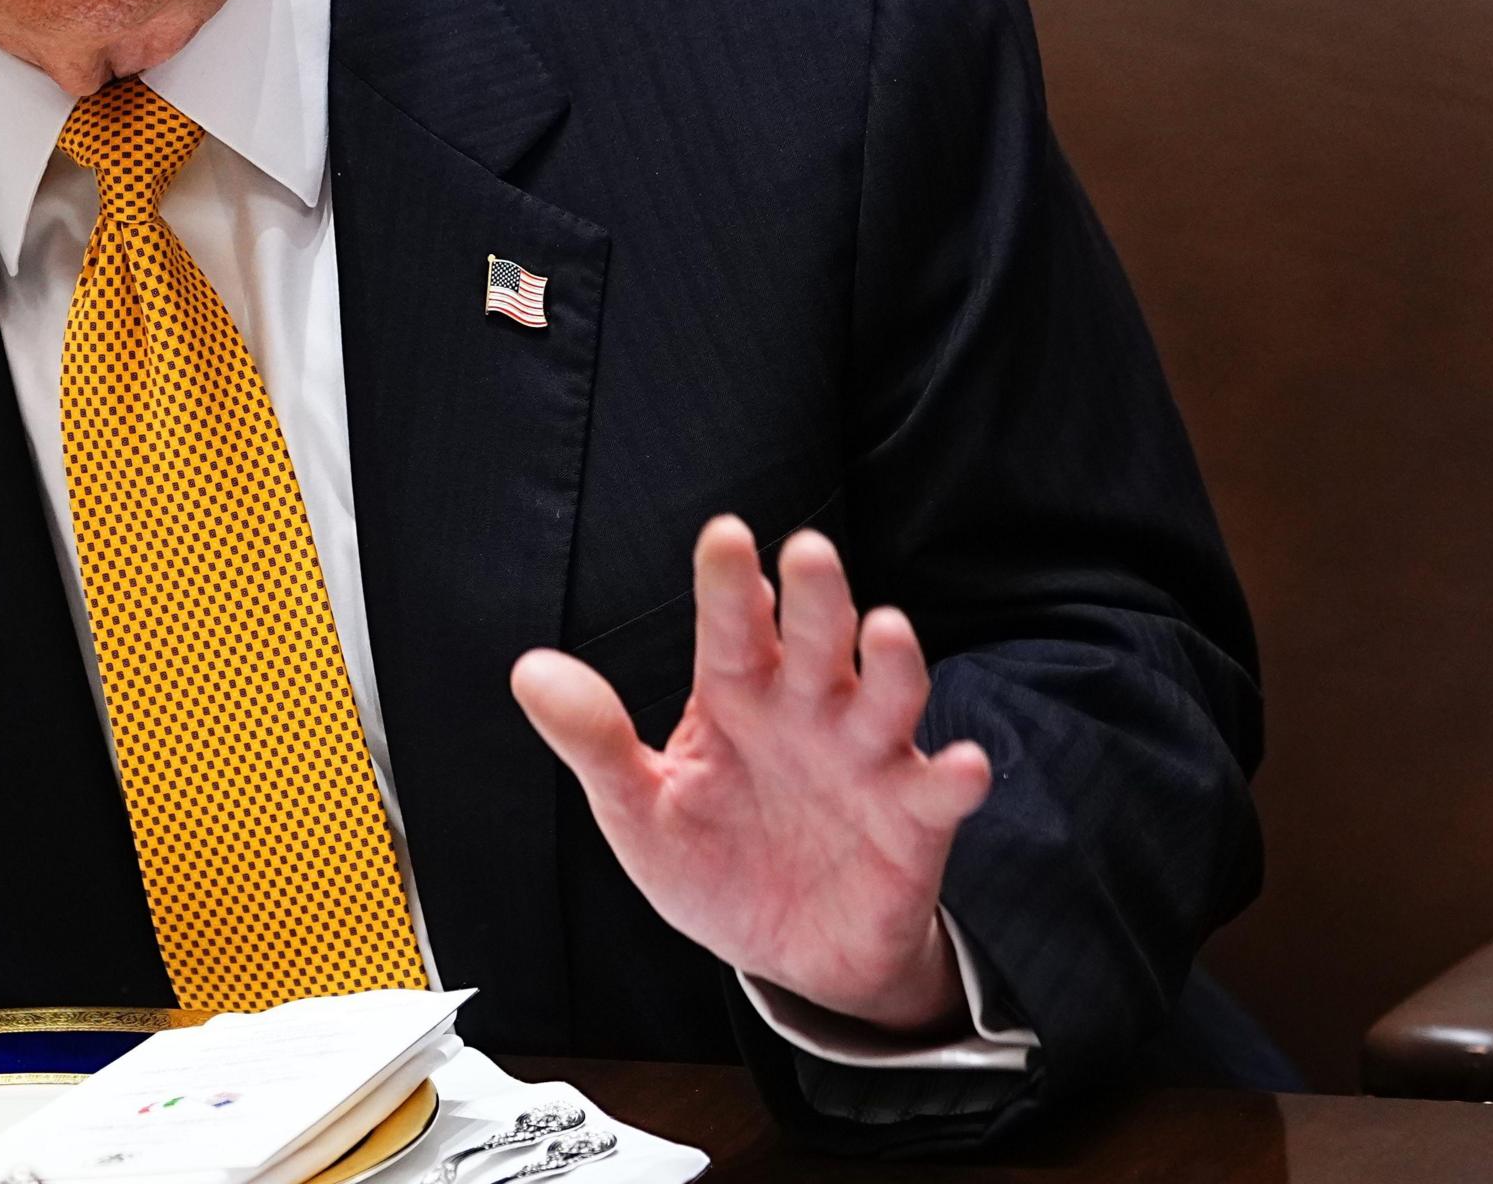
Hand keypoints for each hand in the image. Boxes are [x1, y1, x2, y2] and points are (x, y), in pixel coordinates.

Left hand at [509, 518, 992, 1032]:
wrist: (789, 956)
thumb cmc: (714, 862)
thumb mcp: (639, 811)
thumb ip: (593, 741)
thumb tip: (529, 670)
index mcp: (737, 695)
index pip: (732, 627)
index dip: (729, 584)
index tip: (723, 536)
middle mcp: (808, 711)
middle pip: (816, 641)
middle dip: (816, 598)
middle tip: (808, 551)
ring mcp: (867, 759)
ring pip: (887, 697)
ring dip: (892, 665)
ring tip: (887, 631)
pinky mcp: (913, 818)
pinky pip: (938, 791)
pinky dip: (955, 778)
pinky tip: (962, 766)